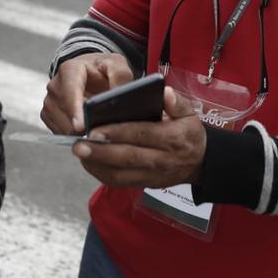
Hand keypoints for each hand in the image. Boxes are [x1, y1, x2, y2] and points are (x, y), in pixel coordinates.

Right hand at [42, 53, 132, 134]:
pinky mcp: (48, 116)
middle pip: (66, 115)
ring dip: (81, 130)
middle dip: (84, 123)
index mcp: (69, 70)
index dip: (75, 110)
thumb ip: (120, 76)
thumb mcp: (116, 64)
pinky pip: (61, 133)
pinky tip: (87, 124)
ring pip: (64, 128)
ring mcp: (49, 102)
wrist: (90, 72)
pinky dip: (75, 134)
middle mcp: (55, 86)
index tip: (82, 126)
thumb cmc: (101, 68)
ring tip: (95, 121)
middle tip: (102, 123)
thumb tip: (119, 96)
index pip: (70, 92)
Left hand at [71, 88, 205, 188]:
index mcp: (171, 138)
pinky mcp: (145, 184)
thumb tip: (165, 93)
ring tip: (78, 153)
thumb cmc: (188, 132)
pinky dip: (101, 174)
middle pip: (126, 156)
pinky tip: (88, 162)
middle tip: (78, 145)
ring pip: (120, 173)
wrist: (200, 162)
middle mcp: (161, 159)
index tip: (94, 129)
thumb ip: (177, 103)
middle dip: (100, 151)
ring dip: (97, 165)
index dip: (116, 132)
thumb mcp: (189, 113)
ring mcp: (152, 175)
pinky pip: (120, 182)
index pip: (140, 134)